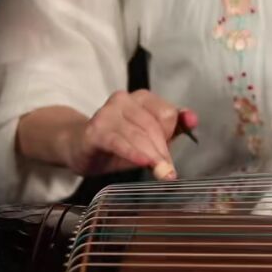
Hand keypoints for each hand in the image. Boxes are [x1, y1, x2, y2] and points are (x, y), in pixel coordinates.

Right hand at [63, 89, 197, 178]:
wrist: (79, 148)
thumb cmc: (117, 144)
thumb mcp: (148, 138)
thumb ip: (171, 130)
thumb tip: (192, 119)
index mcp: (141, 98)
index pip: (167, 113)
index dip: (171, 136)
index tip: (169, 156)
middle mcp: (124, 99)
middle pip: (154, 125)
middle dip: (162, 151)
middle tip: (167, 172)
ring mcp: (107, 113)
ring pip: (138, 134)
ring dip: (152, 156)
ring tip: (160, 172)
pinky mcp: (95, 130)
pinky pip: (119, 141)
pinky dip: (133, 152)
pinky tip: (143, 162)